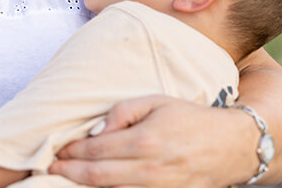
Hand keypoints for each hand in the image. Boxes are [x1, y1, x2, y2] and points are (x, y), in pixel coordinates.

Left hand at [48, 95, 257, 187]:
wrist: (232, 146)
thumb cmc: (190, 119)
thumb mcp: (156, 101)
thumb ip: (122, 111)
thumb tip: (96, 130)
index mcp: (146, 140)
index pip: (96, 150)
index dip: (71, 153)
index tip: (55, 152)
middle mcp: (152, 169)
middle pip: (97, 178)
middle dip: (68, 174)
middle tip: (49, 169)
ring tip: (65, 182)